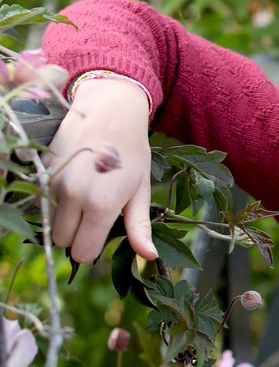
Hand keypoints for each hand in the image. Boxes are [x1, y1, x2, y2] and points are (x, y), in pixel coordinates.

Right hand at [47, 78, 156, 264]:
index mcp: (100, 205)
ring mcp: (54, 181)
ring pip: (49, 222)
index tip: (101, 234)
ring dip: (63, 218)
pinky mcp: (42, 169)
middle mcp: (72, 196)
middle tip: (93, 216)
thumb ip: (139, 227)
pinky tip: (72, 184)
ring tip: (84, 197)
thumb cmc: (131, 152)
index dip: (92, 248)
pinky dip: (52, 201)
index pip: (83, 252)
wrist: (109, 109)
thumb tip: (148, 256)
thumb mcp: (140, 190)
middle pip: (63, 241)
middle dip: (76, 236)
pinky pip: (41, 201)